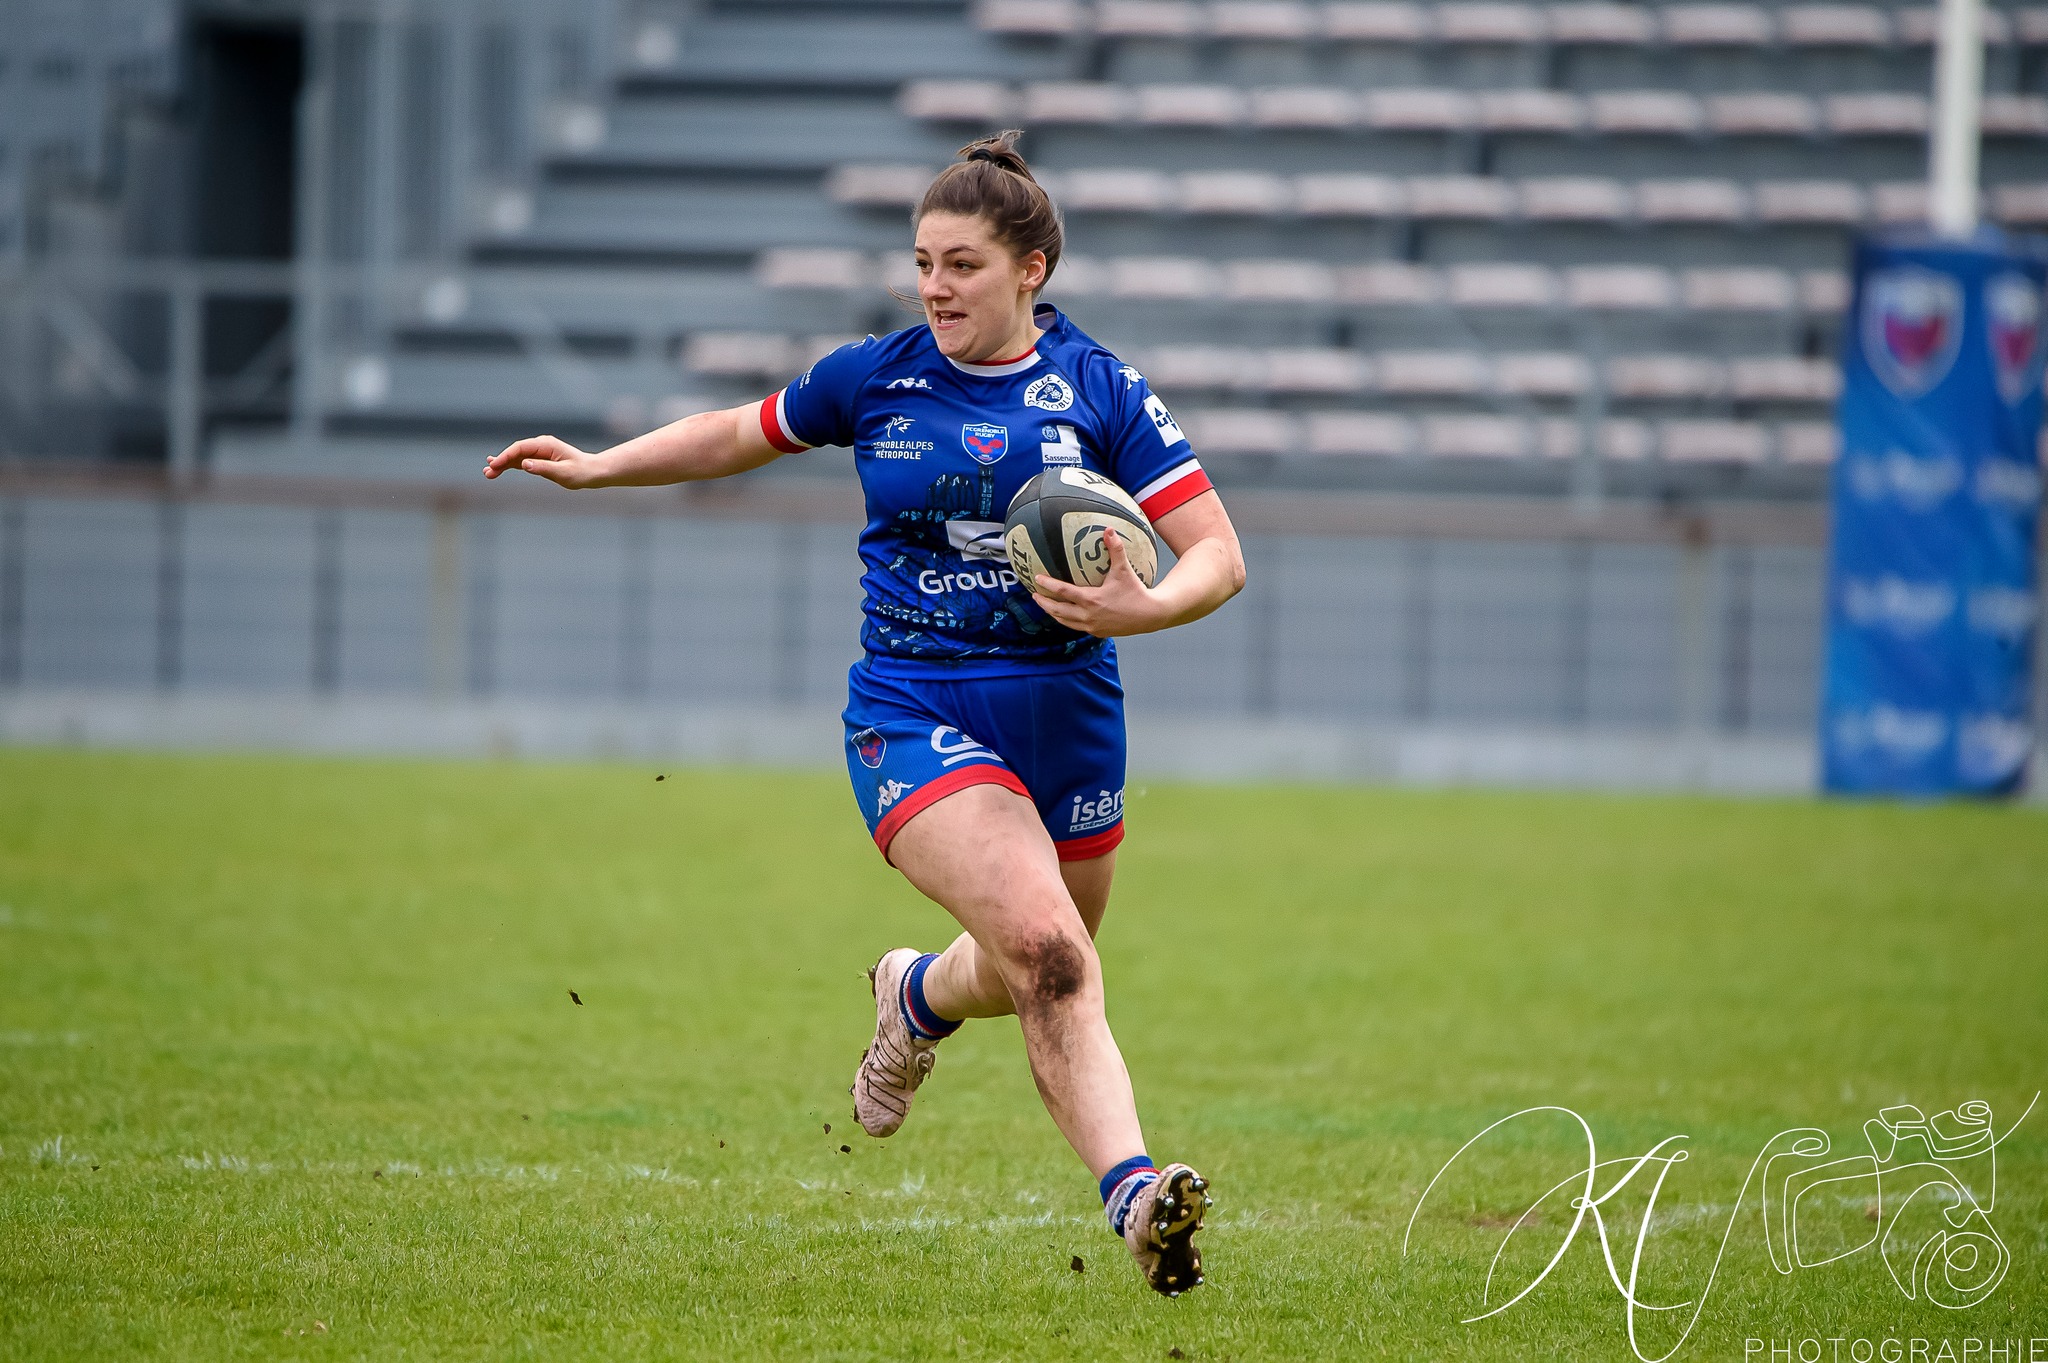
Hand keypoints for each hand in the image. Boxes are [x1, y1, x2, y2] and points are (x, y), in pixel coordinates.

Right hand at [484, 435, 604, 488]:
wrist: (593, 472)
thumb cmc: (581, 472)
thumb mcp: (563, 473)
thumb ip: (543, 468)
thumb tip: (524, 464)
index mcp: (546, 445)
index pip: (521, 448)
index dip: (506, 455)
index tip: (495, 464)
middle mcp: (541, 445)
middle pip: (516, 451)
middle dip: (501, 461)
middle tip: (488, 472)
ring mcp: (539, 452)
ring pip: (516, 457)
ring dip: (502, 464)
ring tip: (488, 473)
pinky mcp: (540, 459)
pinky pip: (521, 461)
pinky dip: (510, 466)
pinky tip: (497, 469)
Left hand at [1029, 530, 1166, 637]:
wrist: (1150, 615)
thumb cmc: (1136, 591)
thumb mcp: (1124, 570)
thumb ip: (1115, 549)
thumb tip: (1109, 529)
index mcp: (1092, 600)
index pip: (1064, 592)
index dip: (1048, 585)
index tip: (1037, 578)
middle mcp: (1088, 615)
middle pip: (1058, 610)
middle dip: (1044, 602)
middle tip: (1034, 593)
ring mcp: (1092, 626)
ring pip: (1064, 621)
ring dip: (1052, 613)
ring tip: (1044, 605)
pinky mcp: (1097, 632)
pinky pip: (1075, 627)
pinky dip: (1066, 620)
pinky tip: (1063, 614)